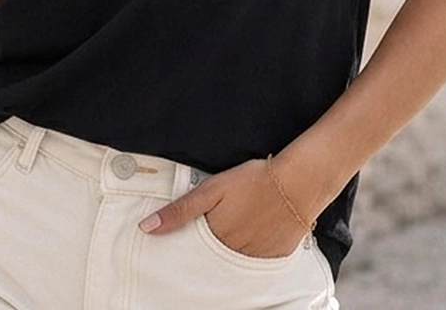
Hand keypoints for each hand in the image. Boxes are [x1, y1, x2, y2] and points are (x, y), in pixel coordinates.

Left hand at [137, 157, 310, 259]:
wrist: (298, 182)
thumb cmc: (254, 181)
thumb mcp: (211, 190)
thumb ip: (179, 211)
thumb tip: (146, 228)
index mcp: (215, 238)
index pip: (191, 255)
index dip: (184, 250)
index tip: (176, 250)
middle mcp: (233, 254)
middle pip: (211, 261)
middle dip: (204, 255)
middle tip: (210, 237)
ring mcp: (255, 258)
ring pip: (232, 264)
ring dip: (226, 256)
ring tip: (231, 237)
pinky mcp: (274, 258)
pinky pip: (255, 264)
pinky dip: (249, 256)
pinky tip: (251, 239)